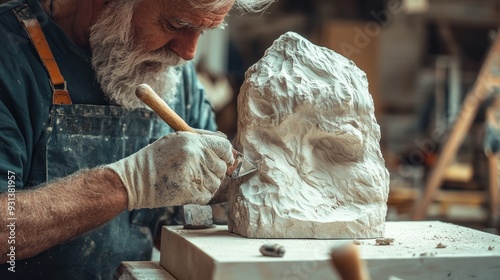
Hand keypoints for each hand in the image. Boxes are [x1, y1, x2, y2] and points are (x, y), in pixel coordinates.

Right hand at [104, 130, 233, 209]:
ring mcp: (194, 176)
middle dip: (215, 170)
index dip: (227, 154)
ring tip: (189, 179)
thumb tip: (225, 144)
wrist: (135, 181)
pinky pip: (208, 195)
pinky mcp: (191, 193)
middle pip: (223, 167)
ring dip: (207, 184)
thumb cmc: (155, 159)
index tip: (223, 159)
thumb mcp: (176, 139)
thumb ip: (201, 138)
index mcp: (192, 141)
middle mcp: (195, 156)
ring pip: (217, 183)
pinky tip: (187, 188)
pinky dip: (201, 195)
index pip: (225, 147)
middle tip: (199, 171)